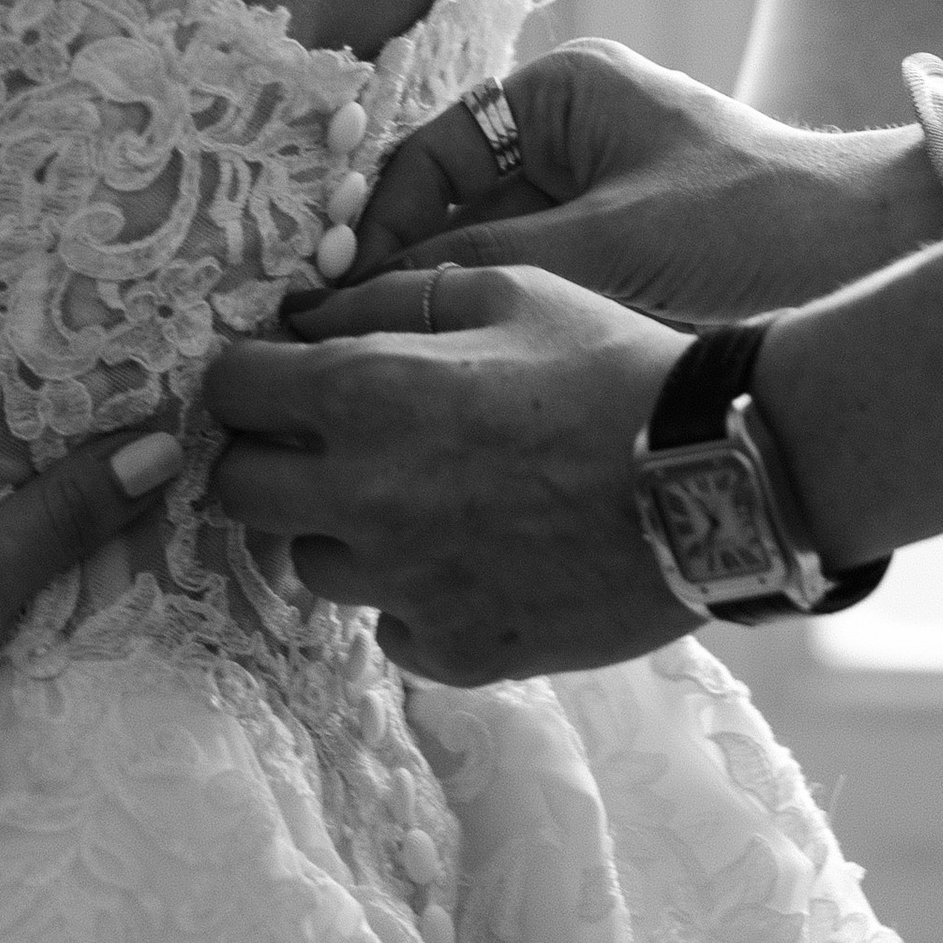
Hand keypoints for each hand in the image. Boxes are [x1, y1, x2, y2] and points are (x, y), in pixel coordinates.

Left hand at [207, 266, 690, 680]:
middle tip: (330, 444)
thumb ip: (390, 297)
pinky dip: (412, 596)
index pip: (228, 392)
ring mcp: (406, 587)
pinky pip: (391, 627)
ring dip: (342, 529)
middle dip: (268, 459)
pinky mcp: (456, 653)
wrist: (714, 481)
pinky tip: (471, 558)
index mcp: (365, 394)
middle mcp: (363, 498)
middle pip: (241, 492)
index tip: (279, 379)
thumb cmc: (610, 366)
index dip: (249, 378)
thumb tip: (308, 314)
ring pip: (312, 564)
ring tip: (419, 499)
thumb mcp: (504, 288)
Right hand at [318, 34, 942, 322]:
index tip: (325, 290)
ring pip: (483, 260)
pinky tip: (453, 385)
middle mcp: (568, 140)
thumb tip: (350, 300)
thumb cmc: (750, 230)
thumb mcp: (599, 246)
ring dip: (440, 311)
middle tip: (331, 339)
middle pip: (446, 209)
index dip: (371, 222)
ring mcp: (594, 203)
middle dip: (392, 272)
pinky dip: (490, 333)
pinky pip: (529, 294)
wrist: (880, 267)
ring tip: (380, 370)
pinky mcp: (619, 266)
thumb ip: (474, 268)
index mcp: (559, 97)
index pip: (429, 153)